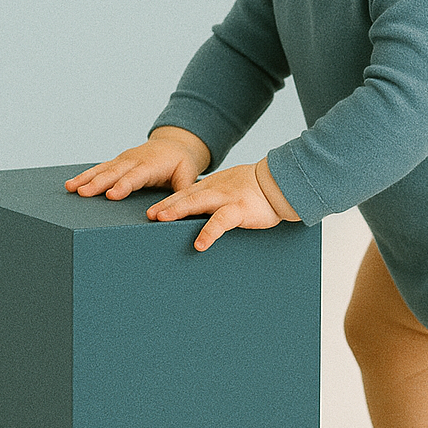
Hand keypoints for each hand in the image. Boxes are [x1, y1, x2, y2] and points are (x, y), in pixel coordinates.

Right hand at [64, 127, 210, 200]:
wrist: (175, 143)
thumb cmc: (182, 162)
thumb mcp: (188, 174)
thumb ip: (182, 190)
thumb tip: (177, 209)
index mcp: (152, 164)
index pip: (136, 176)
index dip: (124, 185)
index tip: (111, 195)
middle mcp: (134, 160)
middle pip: (114, 172)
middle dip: (98, 183)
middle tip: (83, 193)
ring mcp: (124, 160)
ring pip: (103, 169)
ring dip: (86, 178)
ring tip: (70, 188)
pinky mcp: (117, 162)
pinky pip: (99, 168)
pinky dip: (85, 175)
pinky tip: (71, 184)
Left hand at [147, 159, 299, 251]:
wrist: (279, 184)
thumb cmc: (255, 190)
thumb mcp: (231, 189)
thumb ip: (215, 198)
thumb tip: (200, 212)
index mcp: (213, 186)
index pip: (186, 193)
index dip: (168, 202)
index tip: (151, 211)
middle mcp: (216, 190)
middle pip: (186, 196)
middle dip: (167, 205)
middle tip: (148, 215)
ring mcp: (226, 198)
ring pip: (198, 202)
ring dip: (178, 210)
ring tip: (162, 219)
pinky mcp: (239, 210)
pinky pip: (220, 221)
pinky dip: (209, 232)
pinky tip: (199, 244)